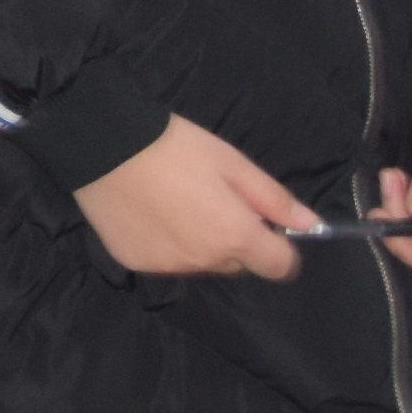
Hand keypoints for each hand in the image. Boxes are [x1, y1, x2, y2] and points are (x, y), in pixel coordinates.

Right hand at [75, 114, 311, 280]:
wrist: (101, 144)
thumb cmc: (174, 147)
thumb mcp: (231, 161)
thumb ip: (273, 199)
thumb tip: (311, 224)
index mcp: (235, 237)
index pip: (280, 267)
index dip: (278, 246)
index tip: (261, 223)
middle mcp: (205, 262)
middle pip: (238, 264)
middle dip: (235, 240)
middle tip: (211, 200)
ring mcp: (168, 267)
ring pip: (201, 264)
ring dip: (200, 245)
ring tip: (176, 204)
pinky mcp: (136, 264)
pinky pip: (166, 262)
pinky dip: (165, 244)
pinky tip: (149, 213)